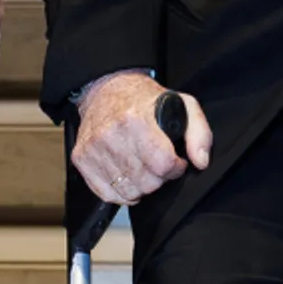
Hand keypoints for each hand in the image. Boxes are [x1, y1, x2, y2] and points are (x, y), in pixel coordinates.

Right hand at [71, 72, 208, 206]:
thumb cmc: (145, 100)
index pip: (162, 164)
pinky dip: (120, 192)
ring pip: (127, 192)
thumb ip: (199, 133)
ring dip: (141, 186)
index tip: (175, 161)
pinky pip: (106, 194)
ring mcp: (94, 148)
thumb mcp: (183, 105)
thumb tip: (200, 161)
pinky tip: (127, 176)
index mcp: (136, 119)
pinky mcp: (82, 159)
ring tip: (142, 168)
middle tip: (157, 163)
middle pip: (146, 182)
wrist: (106, 89)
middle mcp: (111, 134)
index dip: (175, 168)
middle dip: (159, 178)